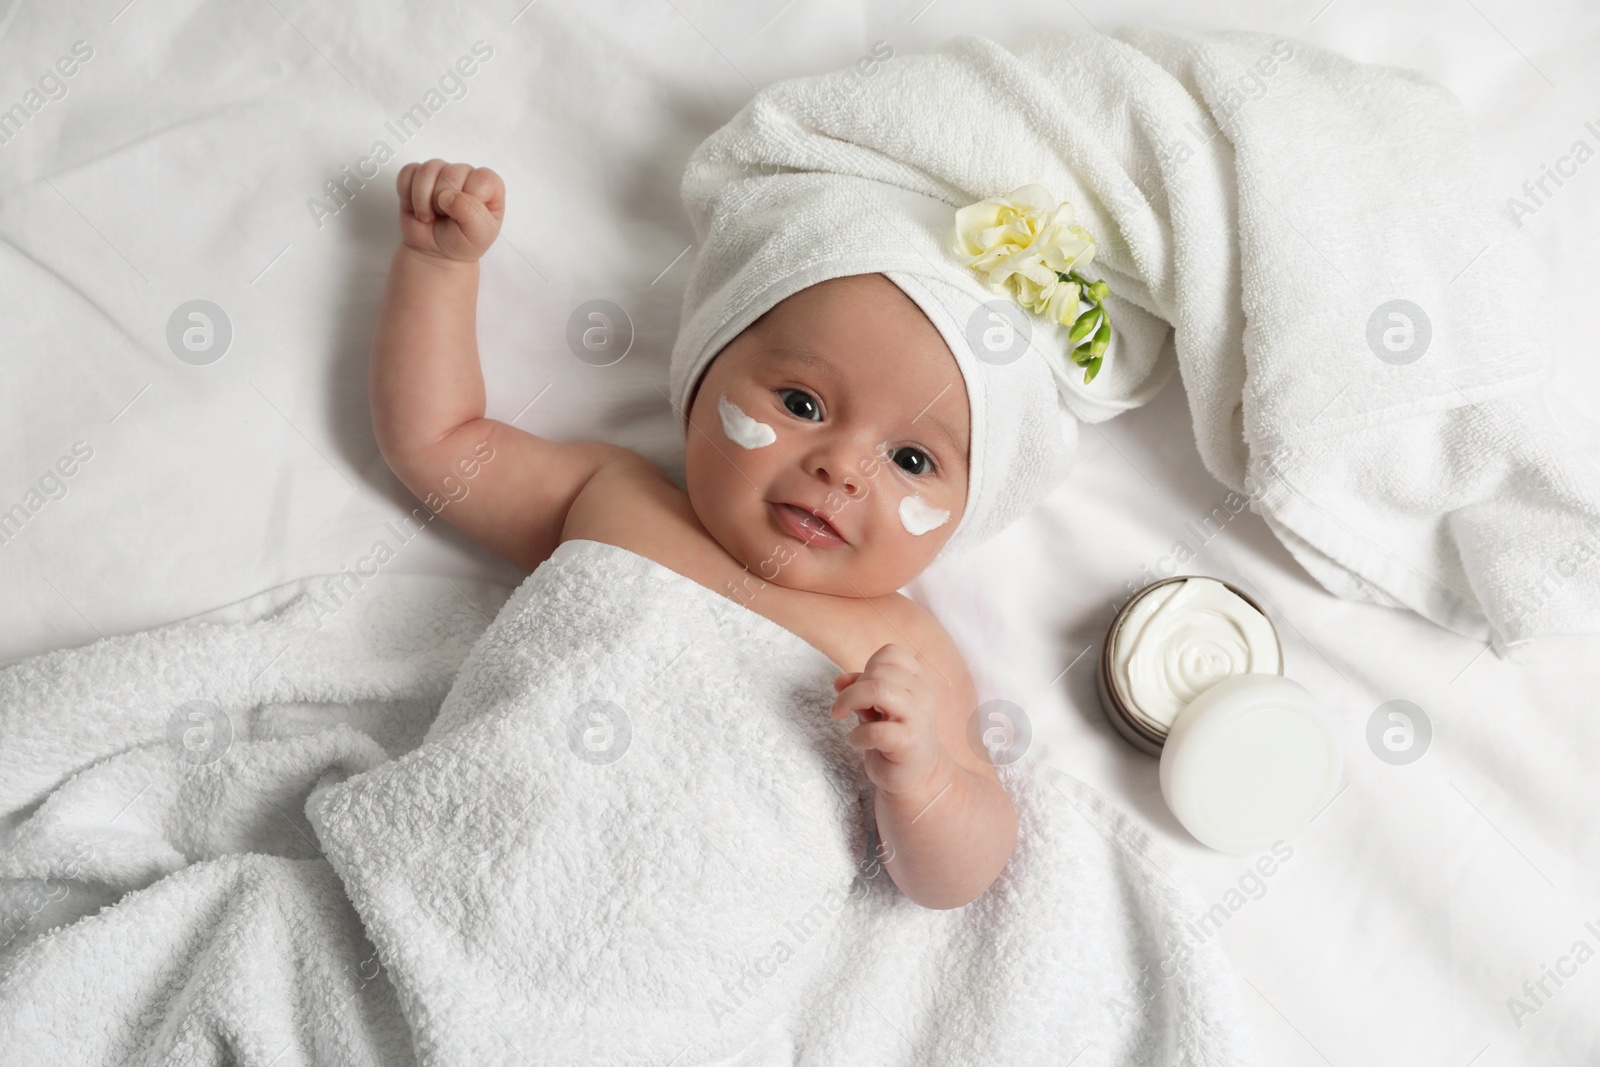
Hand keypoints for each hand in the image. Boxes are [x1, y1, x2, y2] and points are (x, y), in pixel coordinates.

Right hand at [396, 159, 503, 262]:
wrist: (437, 252)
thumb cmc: (463, 242)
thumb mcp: (478, 234)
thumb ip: (471, 213)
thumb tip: (448, 196)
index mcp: (489, 186)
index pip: (483, 178)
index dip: (470, 198)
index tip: (465, 216)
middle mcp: (466, 174)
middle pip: (451, 173)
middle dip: (443, 202)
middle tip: (445, 217)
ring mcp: (441, 172)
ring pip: (427, 170)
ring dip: (423, 200)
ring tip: (429, 216)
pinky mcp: (418, 176)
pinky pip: (407, 173)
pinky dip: (407, 194)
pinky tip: (415, 207)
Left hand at [830, 643, 950, 799]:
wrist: (919, 780)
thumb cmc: (895, 740)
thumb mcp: (876, 709)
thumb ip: (860, 690)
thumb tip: (838, 681)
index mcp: (918, 681)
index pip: (891, 654)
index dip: (868, 667)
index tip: (860, 688)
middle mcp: (923, 695)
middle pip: (878, 672)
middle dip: (852, 688)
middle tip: (842, 708)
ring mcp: (919, 718)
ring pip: (878, 690)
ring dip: (850, 700)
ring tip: (840, 715)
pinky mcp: (910, 743)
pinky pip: (877, 730)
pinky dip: (858, 735)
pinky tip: (857, 742)